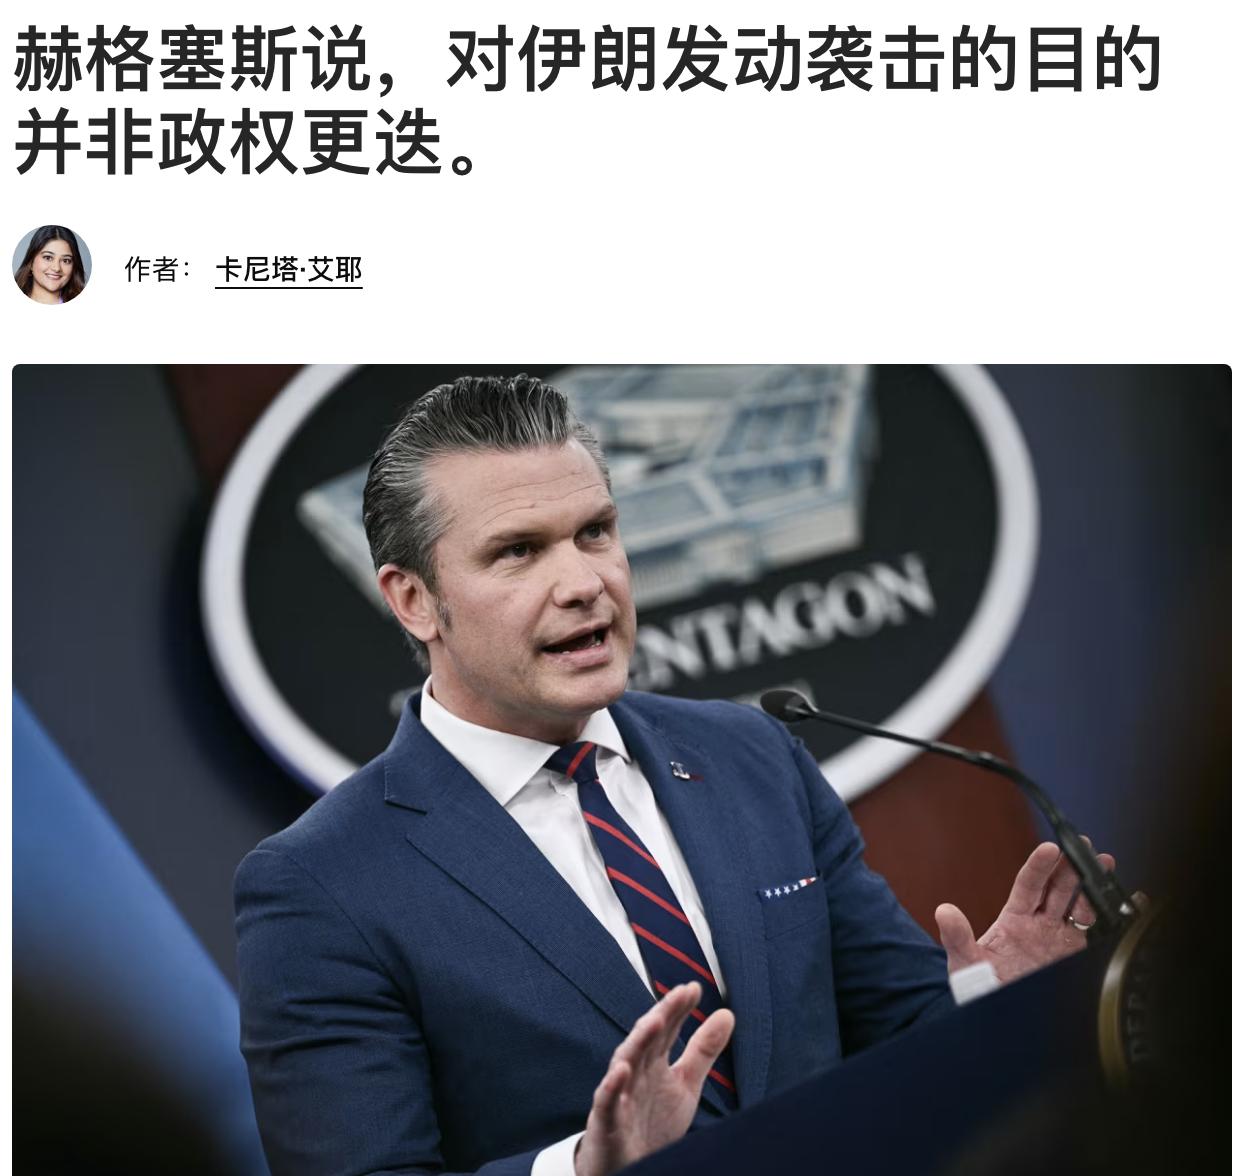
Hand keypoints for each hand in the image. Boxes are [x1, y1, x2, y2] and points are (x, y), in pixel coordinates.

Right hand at [573, 981, 733, 1175]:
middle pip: (647, 1039)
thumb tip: (727, 1014)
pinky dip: (612, 1086)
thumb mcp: (685, 1084)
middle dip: (662, 1016)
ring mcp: (619, 1094)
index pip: (666, 1030)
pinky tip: (621, 1070)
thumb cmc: (652, 1122)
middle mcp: (635, 1072)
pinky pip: (607, 1101)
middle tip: (679, 994)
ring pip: (626, 1062)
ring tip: (656, 1021)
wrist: (627, 1167)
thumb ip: (703, 1050)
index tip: (694, 988)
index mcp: (653, 1062)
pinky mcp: (606, 1120)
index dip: (678, 1009)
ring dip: (639, 1041)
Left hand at [934, 840, 1114, 984]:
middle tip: (1087, 847)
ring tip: (1106, 868)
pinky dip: (1115, 917)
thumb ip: (957, 938)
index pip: (1028, 884)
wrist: (1001, 1020)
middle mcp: (1040, 924)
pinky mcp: (1078, 956)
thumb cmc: (980, 987)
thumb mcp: (965, 963)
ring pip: (1080, 905)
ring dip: (1093, 886)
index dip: (1040, 865)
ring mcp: (1061, 939)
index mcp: (1015, 918)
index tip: (1051, 848)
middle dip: (1073, 866)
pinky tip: (1129, 903)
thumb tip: (943, 912)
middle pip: (1059, 887)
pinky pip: (1099, 933)